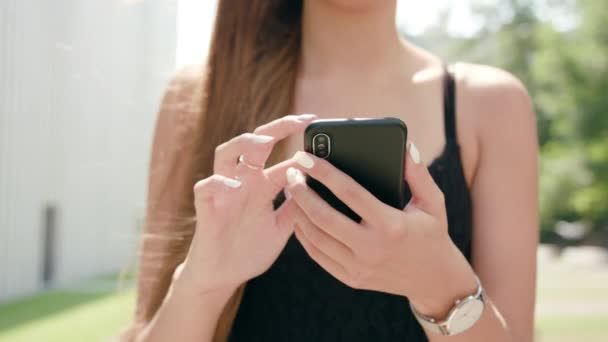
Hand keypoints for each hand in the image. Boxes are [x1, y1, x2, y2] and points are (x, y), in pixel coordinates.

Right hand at [179, 114, 316, 294]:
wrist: (223, 276)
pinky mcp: (206, 208)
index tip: (321, 133)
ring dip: (243, 144)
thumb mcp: (282, 228)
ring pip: (225, 153)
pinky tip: (236, 187)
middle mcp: (244, 182)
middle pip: (255, 143)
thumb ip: (296, 208)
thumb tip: (318, 187)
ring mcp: (224, 192)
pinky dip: (219, 183)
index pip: (283, 157)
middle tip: (299, 122)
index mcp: (263, 186)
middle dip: (277, 128)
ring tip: (264, 145)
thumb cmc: (250, 249)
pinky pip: (206, 187)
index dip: (301, 145)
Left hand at [284, 143, 476, 316]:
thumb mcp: (433, 202)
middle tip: (290, 172)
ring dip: (297, 212)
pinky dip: (303, 235)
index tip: (305, 156)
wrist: (433, 280)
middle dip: (301, 192)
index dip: (324, 172)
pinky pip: (318, 255)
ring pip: (315, 237)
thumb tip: (406, 145)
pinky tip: (298, 216)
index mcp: (391, 225)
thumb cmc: (432, 234)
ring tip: (290, 190)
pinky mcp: (350, 278)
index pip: (349, 192)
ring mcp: (358, 266)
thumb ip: (418, 174)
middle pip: (323, 216)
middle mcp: (371, 248)